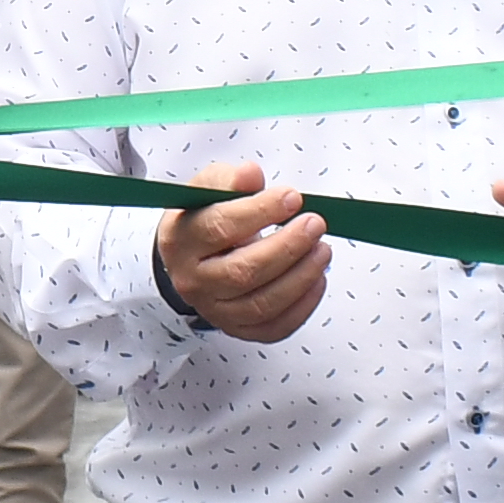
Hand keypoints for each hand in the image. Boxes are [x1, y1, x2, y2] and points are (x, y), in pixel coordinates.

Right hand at [152, 163, 330, 344]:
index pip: (220, 228)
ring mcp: (214, 309)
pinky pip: (273, 328)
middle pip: (243, 272)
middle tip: (313, 224)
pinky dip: (302, 307)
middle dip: (287, 247)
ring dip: (301, 277)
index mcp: (181, 241)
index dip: (260, 212)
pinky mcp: (237, 328)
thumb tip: (250, 175)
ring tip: (322, 249)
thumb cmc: (203, 220)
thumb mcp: (207, 190)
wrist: (190, 258)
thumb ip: (229, 179)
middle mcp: (194, 280)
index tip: (290, 198)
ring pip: (262, 304)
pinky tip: (317, 280)